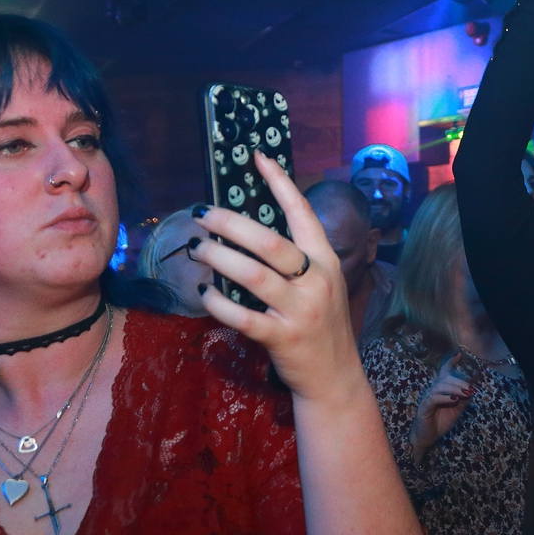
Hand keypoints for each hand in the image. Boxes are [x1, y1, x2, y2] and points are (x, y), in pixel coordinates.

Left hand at [192, 151, 358, 401]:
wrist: (335, 377)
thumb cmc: (321, 326)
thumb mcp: (321, 286)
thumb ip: (296, 261)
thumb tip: (250, 230)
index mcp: (325, 262)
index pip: (303, 214)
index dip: (281, 183)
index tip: (257, 157)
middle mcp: (316, 281)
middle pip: (270, 242)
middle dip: (232, 224)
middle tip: (203, 215)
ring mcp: (300, 310)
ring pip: (253, 275)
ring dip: (219, 258)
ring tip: (198, 249)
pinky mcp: (283, 338)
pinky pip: (243, 316)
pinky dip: (218, 303)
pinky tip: (203, 294)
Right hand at [410, 352, 475, 459]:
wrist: (427, 438)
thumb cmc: (440, 422)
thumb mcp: (456, 410)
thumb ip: (463, 399)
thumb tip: (472, 390)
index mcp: (440, 389)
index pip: (444, 372)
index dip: (450, 363)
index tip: (459, 355)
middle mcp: (432, 390)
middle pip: (445, 379)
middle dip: (459, 382)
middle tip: (470, 389)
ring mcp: (427, 398)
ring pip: (440, 387)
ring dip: (454, 389)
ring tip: (465, 393)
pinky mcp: (424, 407)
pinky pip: (434, 398)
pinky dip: (445, 397)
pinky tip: (454, 399)